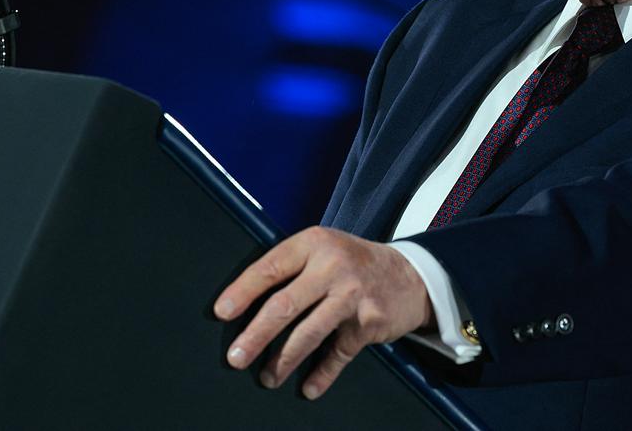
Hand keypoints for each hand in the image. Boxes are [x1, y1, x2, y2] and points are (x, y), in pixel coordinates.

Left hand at [214, 226, 434, 399]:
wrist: (410, 274)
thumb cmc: (352, 263)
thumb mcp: (323, 249)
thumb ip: (291, 267)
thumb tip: (244, 303)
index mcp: (314, 244)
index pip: (271, 268)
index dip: (243, 291)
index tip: (222, 313)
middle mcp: (333, 266)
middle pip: (284, 304)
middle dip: (255, 335)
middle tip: (236, 357)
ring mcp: (353, 295)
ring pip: (308, 333)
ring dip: (283, 360)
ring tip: (267, 377)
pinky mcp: (369, 322)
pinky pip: (338, 354)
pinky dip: (322, 375)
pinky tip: (309, 388)